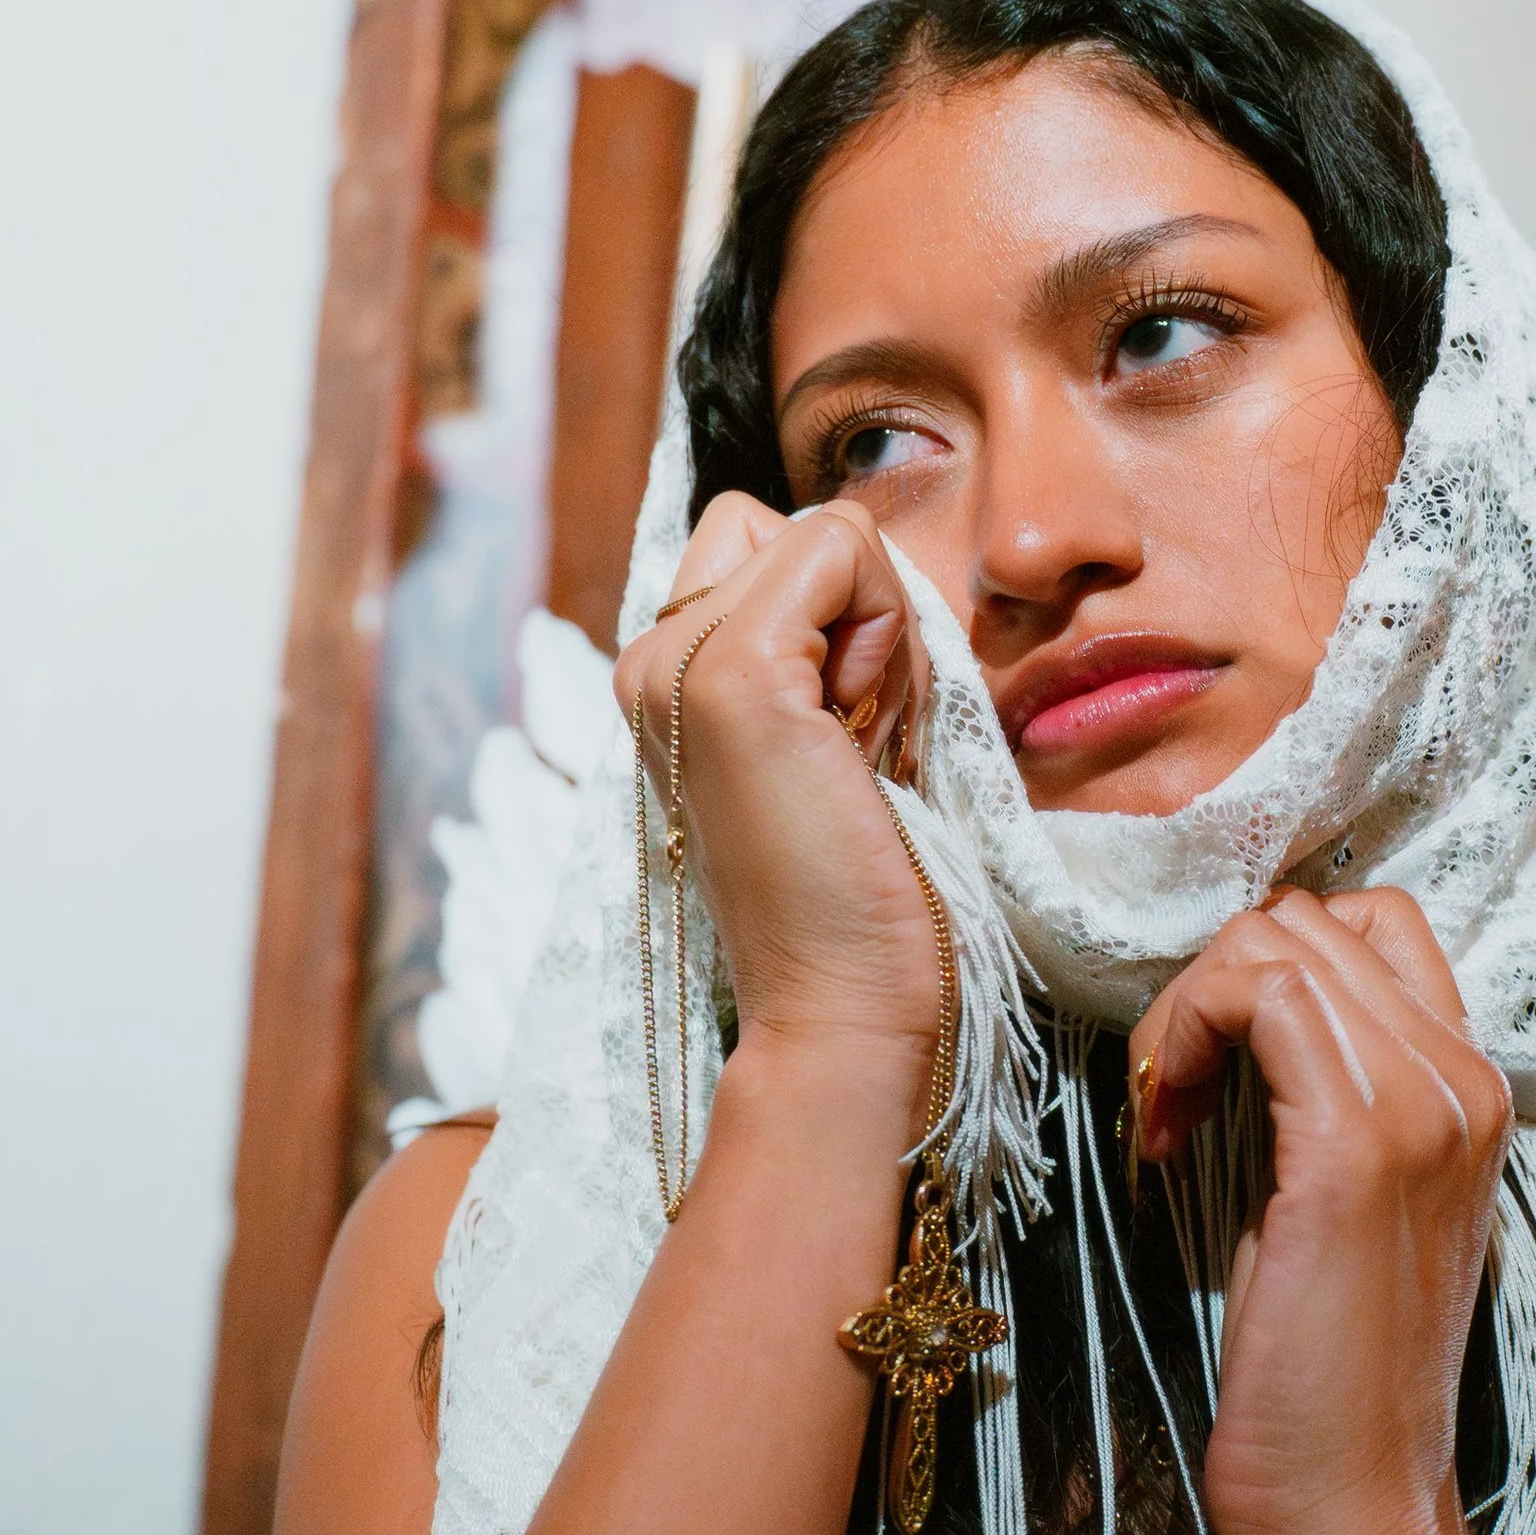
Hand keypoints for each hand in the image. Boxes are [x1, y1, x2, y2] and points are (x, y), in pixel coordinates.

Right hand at [614, 494, 942, 1135]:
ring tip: (862, 746)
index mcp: (659, 679)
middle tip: (858, 734)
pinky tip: (867, 739)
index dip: (836, 616)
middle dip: (858, 608)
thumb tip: (858, 558)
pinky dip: (889, 630)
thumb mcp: (820, 739)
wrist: (838, 1007)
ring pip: (821, 533)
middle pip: (788, 528)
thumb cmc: (856, 889)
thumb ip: (811, 650)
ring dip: (881, 627)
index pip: (756, 543)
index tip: (845, 734)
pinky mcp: (732, 672)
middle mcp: (646, 660)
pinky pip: (840, 550)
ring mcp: (677, 661)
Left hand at [1128, 891, 1508, 1534]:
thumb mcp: (1331, 1199)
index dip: (1268, 965)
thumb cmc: (1321, 1364)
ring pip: (1278, 943)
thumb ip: (1321, 1095)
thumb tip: (1240, 1008)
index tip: (1211, 1062)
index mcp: (1470, 1091)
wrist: (1354, 1504)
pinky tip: (1165, 1128)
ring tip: (1168, 1112)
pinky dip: (1186, 1035)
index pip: (1373, 924)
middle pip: (1312, 922)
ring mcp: (1422, 1110)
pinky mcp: (1354, 1149)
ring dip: (1190, 1010)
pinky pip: (1258, 994)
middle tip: (1173, 1093)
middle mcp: (1466, 1082)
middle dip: (1212, 985)